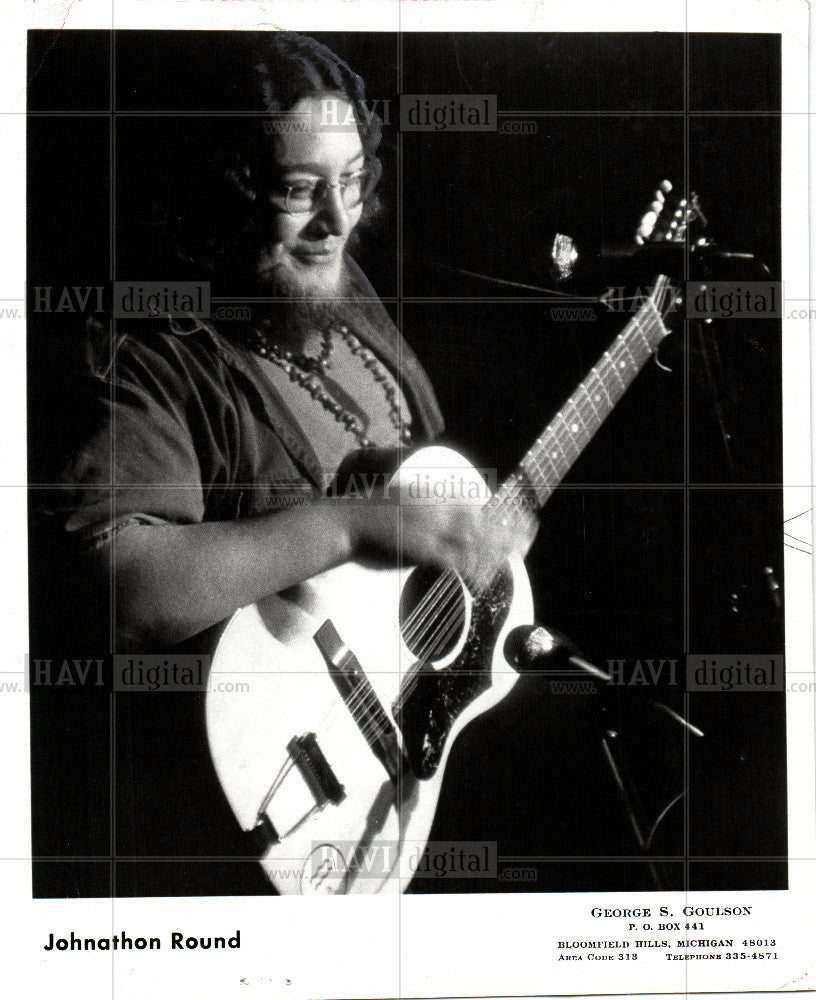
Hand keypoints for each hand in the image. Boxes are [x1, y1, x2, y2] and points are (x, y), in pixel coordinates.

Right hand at [339, 495, 535, 578]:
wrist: (346, 522)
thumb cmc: (368, 514)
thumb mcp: (400, 498)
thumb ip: (422, 505)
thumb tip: (438, 515)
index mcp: (433, 495)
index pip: (475, 503)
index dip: (499, 512)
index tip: (515, 517)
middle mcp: (437, 509)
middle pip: (483, 521)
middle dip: (508, 530)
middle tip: (529, 535)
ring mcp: (431, 530)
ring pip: (475, 542)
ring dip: (497, 552)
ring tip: (515, 558)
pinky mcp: (422, 550)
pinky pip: (455, 563)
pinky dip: (473, 572)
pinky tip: (484, 580)